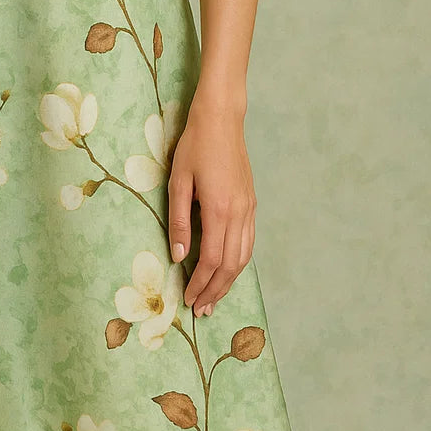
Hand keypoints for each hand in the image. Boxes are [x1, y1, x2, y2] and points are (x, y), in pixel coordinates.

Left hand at [167, 101, 256, 316]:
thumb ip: (179, 220)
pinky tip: (228, 270)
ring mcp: (249, 209)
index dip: (200, 284)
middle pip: (230, 265)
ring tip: (214, 298)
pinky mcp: (251, 203)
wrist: (222, 120)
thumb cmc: (195, 146)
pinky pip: (249, 241)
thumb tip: (179, 255)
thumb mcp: (179, 181)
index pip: (211, 259)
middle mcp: (239, 213)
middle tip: (201, 310)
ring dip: (229, 281)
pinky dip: (239, 262)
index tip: (189, 300)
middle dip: (215, 290)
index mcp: (219, 209)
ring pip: (243, 257)